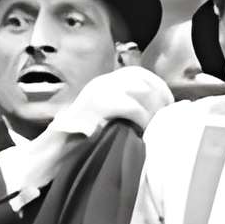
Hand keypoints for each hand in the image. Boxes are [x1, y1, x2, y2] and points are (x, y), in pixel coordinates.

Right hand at [50, 63, 172, 145]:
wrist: (56, 149)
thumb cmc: (85, 139)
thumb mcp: (107, 117)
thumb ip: (125, 108)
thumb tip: (157, 112)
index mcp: (105, 83)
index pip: (139, 74)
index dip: (158, 88)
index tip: (168, 105)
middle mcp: (102, 82)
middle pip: (141, 79)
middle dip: (158, 97)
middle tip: (164, 118)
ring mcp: (98, 91)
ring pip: (139, 89)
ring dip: (151, 108)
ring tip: (152, 126)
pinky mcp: (97, 104)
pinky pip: (129, 105)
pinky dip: (141, 117)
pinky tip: (142, 130)